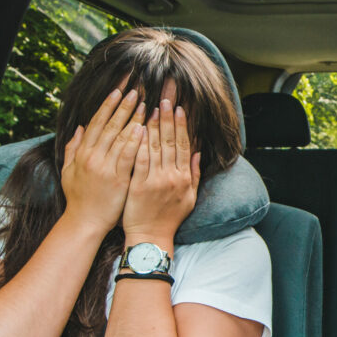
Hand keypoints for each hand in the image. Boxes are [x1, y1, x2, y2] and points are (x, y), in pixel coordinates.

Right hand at [60, 88, 145, 232]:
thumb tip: (80, 128)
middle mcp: (92, 157)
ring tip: (144, 104)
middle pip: (110, 126)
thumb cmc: (79, 197)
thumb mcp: (69, 170)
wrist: (85, 222)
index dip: (108, 106)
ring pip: (120, 137)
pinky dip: (134, 141)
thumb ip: (73, 148)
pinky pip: (128, 156)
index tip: (118, 91)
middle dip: (123, 106)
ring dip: (132, 119)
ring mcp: (104, 167)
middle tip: (135, 91)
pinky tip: (143, 128)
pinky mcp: (117, 179)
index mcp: (82, 153)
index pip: (97, 123)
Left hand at [122, 98, 200, 242]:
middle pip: (171, 142)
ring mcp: (156, 180)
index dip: (182, 126)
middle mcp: (173, 177)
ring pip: (156, 147)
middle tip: (165, 99)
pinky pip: (139, 160)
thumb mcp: (190, 198)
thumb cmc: (170, 218)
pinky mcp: (139, 185)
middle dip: (168, 119)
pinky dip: (139, 144)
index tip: (179, 109)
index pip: (185, 146)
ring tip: (151, 108)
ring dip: (154, 126)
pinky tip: (138, 128)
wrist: (151, 236)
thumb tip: (198, 153)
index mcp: (185, 178)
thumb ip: (194, 174)